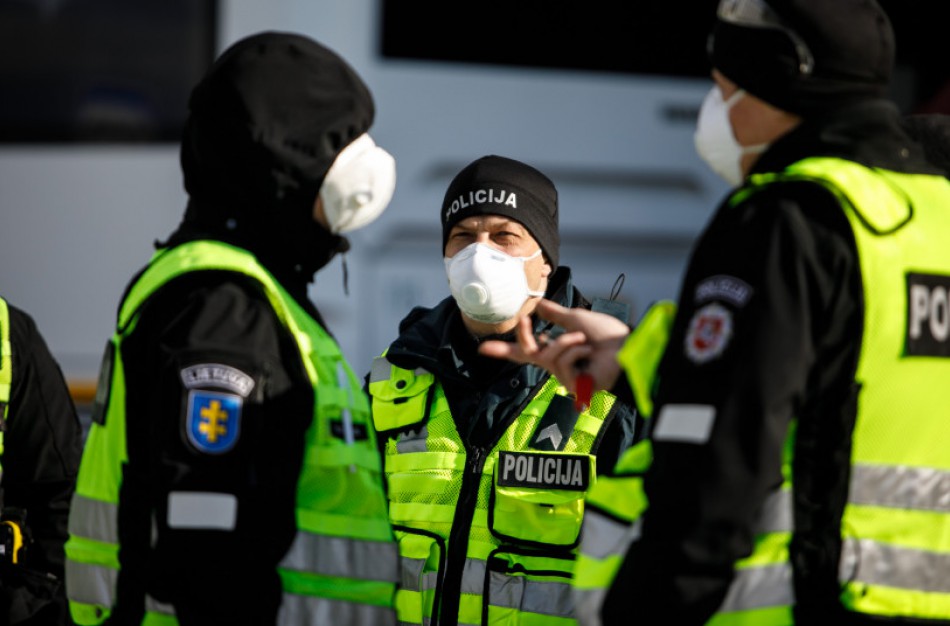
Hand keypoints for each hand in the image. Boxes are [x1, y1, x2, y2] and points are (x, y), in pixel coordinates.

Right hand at [478, 299, 629, 394]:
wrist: (627, 348)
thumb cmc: (607, 335)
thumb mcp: (576, 319)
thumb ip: (555, 315)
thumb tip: (539, 305)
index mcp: (559, 349)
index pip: (527, 350)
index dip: (504, 349)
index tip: (483, 348)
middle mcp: (558, 364)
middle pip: (528, 353)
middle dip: (521, 339)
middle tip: (523, 321)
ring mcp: (565, 375)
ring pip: (546, 355)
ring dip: (565, 342)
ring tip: (584, 341)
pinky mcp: (572, 383)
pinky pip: (561, 361)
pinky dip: (575, 351)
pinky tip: (589, 353)